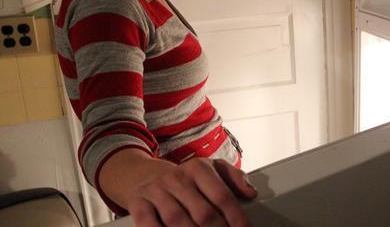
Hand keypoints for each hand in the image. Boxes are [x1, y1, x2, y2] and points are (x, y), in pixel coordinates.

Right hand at [126, 158, 256, 226]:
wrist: (144, 175)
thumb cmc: (185, 178)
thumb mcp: (211, 169)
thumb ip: (234, 177)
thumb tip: (251, 192)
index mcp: (199, 168)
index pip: (222, 196)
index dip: (236, 218)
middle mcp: (177, 178)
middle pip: (203, 214)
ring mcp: (157, 191)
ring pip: (178, 221)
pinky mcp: (138, 204)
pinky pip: (150, 225)